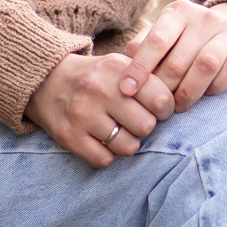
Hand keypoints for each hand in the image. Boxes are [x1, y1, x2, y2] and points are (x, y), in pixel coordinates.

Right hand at [26, 47, 173, 168]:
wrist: (45, 81)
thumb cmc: (94, 77)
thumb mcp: (119, 65)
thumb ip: (147, 79)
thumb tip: (181, 101)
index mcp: (116, 70)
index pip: (161, 99)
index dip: (164, 109)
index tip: (157, 110)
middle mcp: (99, 91)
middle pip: (146, 126)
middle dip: (144, 127)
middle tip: (134, 121)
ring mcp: (82, 115)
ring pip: (128, 147)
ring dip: (127, 143)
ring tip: (118, 132)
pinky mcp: (69, 136)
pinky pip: (104, 160)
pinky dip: (106, 155)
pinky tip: (100, 141)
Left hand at [117, 0, 226, 113]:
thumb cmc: (184, 42)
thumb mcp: (164, 39)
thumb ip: (143, 50)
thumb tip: (123, 75)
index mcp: (178, 12)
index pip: (155, 41)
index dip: (140, 68)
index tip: (126, 91)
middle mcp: (204, 16)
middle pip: (179, 59)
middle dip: (165, 88)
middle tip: (156, 107)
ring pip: (205, 65)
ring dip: (189, 92)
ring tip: (179, 106)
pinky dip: (216, 87)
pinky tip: (206, 96)